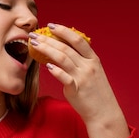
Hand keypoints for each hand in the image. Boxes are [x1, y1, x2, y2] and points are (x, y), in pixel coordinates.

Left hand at [29, 23, 129, 137]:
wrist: (103, 112)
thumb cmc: (96, 92)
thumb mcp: (93, 72)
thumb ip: (81, 61)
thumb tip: (63, 51)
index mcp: (93, 59)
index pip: (78, 40)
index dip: (64, 31)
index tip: (51, 26)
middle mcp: (88, 66)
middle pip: (66, 47)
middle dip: (48, 39)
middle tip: (34, 35)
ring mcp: (82, 77)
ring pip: (62, 58)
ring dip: (46, 50)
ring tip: (35, 45)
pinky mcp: (76, 89)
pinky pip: (64, 77)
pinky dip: (55, 70)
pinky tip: (45, 65)